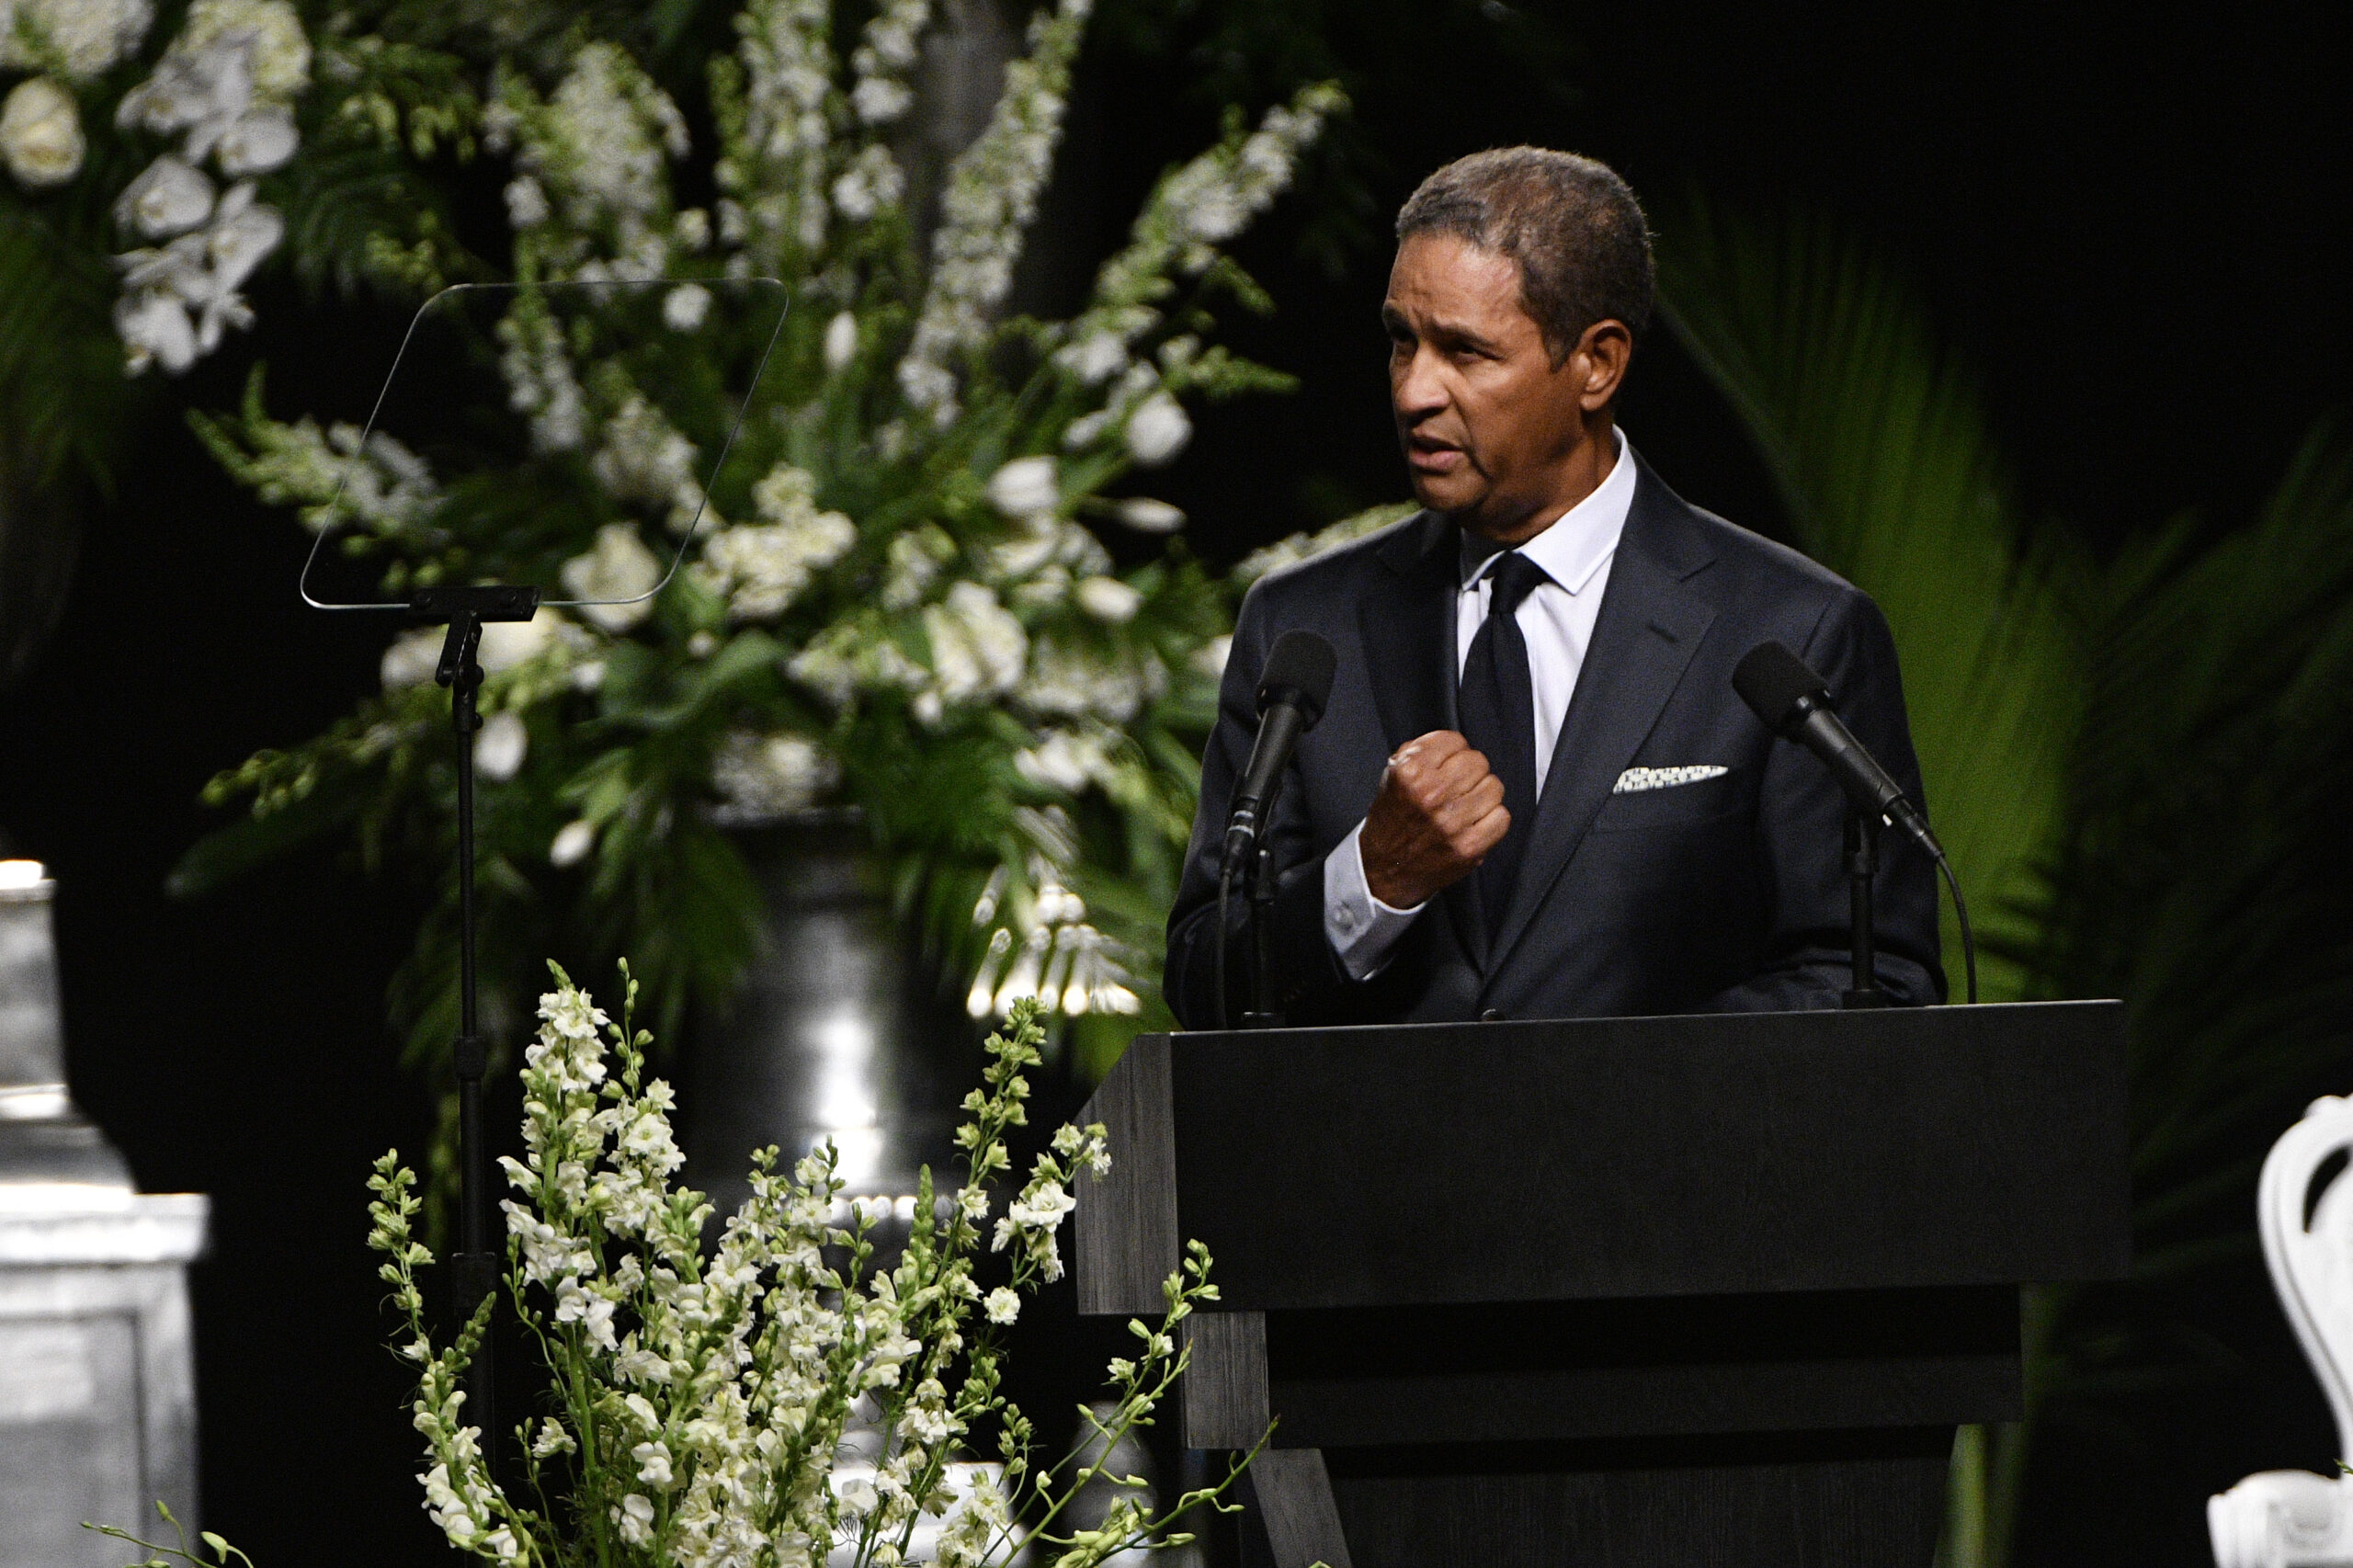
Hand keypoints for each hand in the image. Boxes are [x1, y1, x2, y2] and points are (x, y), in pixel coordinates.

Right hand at [1359, 730, 1510, 908]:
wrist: (1384, 868)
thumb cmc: (1392, 820)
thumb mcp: (1392, 776)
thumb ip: (1420, 752)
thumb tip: (1454, 743)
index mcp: (1409, 773)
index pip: (1455, 741)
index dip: (1452, 751)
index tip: (1447, 764)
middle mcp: (1430, 795)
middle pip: (1478, 762)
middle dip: (1469, 772)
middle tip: (1457, 786)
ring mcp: (1451, 822)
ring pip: (1494, 787)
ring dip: (1483, 794)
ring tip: (1465, 805)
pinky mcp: (1468, 846)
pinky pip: (1501, 817)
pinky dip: (1491, 819)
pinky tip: (1474, 822)